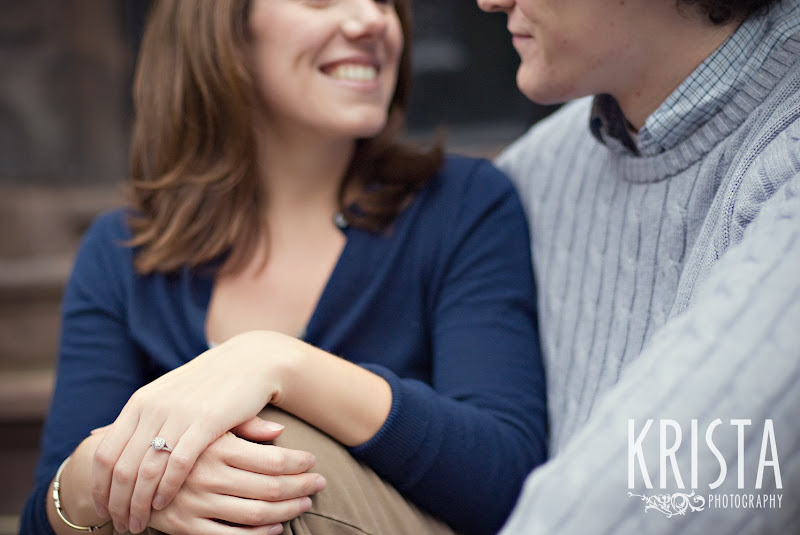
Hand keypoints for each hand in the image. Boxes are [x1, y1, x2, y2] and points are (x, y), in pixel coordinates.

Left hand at [92, 331, 302, 532]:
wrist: (249, 361)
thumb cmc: (206, 383)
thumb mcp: (164, 394)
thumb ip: (136, 416)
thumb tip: (97, 434)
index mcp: (139, 402)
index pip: (106, 454)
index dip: (100, 487)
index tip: (103, 509)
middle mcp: (153, 408)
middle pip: (122, 468)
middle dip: (118, 503)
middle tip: (123, 525)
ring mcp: (178, 414)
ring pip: (146, 470)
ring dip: (139, 503)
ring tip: (140, 524)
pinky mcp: (205, 421)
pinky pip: (177, 464)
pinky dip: (166, 489)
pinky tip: (164, 504)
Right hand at [145, 423, 325, 534]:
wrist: (128, 467)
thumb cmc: (180, 440)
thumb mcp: (208, 424)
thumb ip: (244, 425)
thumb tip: (279, 429)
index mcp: (215, 445)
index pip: (270, 459)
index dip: (298, 463)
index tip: (314, 461)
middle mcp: (206, 475)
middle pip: (269, 488)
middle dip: (301, 486)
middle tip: (320, 482)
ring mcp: (195, 503)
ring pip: (255, 514)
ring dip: (287, 511)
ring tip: (304, 502)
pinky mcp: (184, 527)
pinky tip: (276, 527)